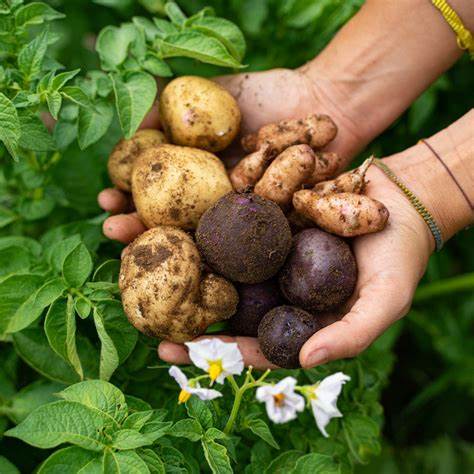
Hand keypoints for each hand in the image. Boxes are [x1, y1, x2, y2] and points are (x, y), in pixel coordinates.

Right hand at [98, 67, 365, 242]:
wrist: (324, 104)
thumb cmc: (268, 95)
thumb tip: (132, 125)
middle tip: (112, 231)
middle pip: (174, 219)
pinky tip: (190, 263)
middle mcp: (217, 197)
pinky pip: (242, 241)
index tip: (107, 200)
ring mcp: (242, 215)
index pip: (158, 189)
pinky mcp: (270, 227)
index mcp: (200, 171)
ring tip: (137, 249)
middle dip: (141, 228)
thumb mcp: (214, 91)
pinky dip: (217, 253)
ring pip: (201, 236)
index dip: (131, 195)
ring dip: (169, 245)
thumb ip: (175, 104)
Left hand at [158, 154, 433, 368]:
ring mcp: (269, 250)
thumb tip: (306, 361)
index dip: (216, 350)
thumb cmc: (399, 255)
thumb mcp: (386, 300)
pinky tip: (171, 218)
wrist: (402, 199)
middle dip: (185, 312)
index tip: (176, 351)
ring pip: (220, 261)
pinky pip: (231, 220)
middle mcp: (276, 285)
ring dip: (182, 263)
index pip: (252, 341)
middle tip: (143, 318)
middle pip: (226, 304)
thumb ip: (352, 335)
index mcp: (297, 316)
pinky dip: (203, 220)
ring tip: (138, 261)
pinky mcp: (267, 214)